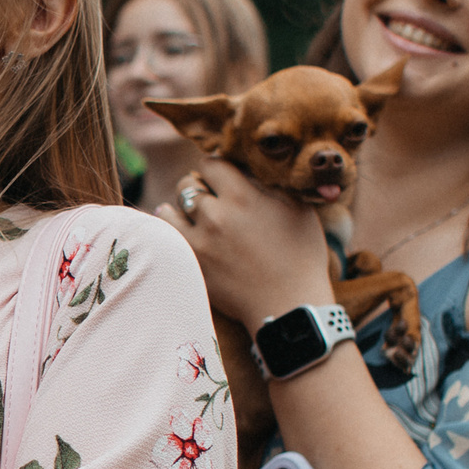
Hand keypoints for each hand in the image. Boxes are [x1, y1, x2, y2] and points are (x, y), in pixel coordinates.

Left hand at [155, 156, 335, 327]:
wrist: (289, 305)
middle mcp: (215, 214)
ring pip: (171, 207)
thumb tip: (248, 167)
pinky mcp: (190, 262)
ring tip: (191, 211)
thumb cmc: (301, 256)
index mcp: (243, 196)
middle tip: (208, 195)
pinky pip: (166, 234)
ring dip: (180, 206)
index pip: (210, 163)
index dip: (215, 167)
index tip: (220, 176)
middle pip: (188, 183)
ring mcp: (198, 240)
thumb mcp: (297, 208)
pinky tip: (176, 223)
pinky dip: (169, 225)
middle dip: (198, 186)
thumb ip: (269, 183)